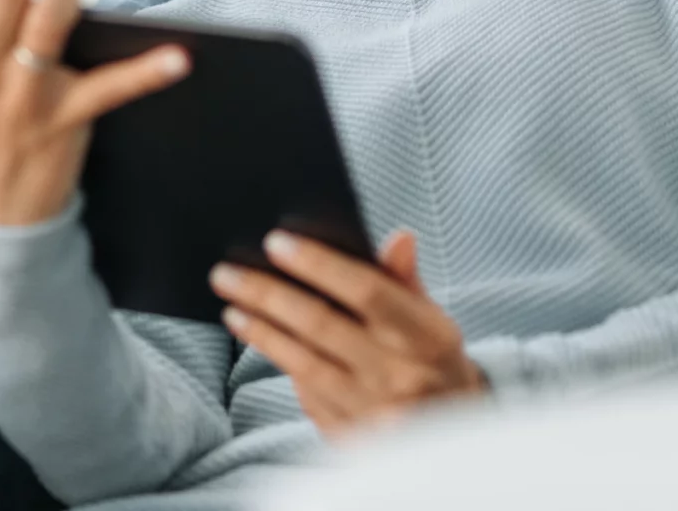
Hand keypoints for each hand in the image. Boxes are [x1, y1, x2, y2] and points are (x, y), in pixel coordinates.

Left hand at [210, 229, 484, 438]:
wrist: (450, 439)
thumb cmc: (433, 365)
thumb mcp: (432, 322)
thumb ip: (406, 280)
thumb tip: (398, 237)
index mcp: (424, 335)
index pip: (366, 289)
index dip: (319, 264)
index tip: (275, 242)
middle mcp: (398, 374)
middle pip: (320, 324)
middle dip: (267, 294)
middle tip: (226, 273)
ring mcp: (371, 411)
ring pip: (302, 362)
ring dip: (260, 331)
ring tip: (232, 307)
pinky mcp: (350, 438)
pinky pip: (305, 395)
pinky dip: (281, 364)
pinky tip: (260, 340)